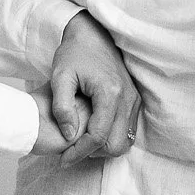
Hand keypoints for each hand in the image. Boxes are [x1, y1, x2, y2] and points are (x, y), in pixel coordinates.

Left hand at [33, 13, 139, 164]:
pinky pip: (128, 131)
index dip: (78, 153)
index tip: (62, 160)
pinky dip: (111, 138)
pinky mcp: (134, 100)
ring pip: (125, 142)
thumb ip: (62, 107)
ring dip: (103, 148)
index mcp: (109, 93)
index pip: (98, 136)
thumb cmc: (74, 53)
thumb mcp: (60, 77)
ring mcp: (134, 100)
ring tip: (81, 143)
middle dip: (92, 154)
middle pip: (116, 145)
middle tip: (71, 152)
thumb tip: (68, 135)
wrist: (94, 34)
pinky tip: (92, 132)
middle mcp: (127, 99)